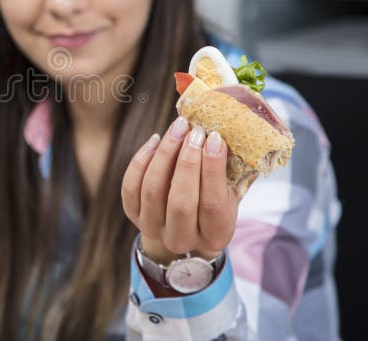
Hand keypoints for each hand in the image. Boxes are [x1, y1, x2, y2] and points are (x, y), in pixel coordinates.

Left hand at [121, 117, 245, 264]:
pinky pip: (131, 186)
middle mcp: (182, 238)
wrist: (184, 224)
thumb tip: (236, 136)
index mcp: (215, 236)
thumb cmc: (213, 200)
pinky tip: (155, 140)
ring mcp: (153, 228)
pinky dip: (141, 160)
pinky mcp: (133, 215)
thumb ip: (233, 173)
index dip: (213, 169)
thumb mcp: (230, 194)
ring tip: (178, 128)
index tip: (215, 138)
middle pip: (181, 201)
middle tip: (195, 131)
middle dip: (188, 162)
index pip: (213, 205)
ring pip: (153, 190)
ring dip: (165, 154)